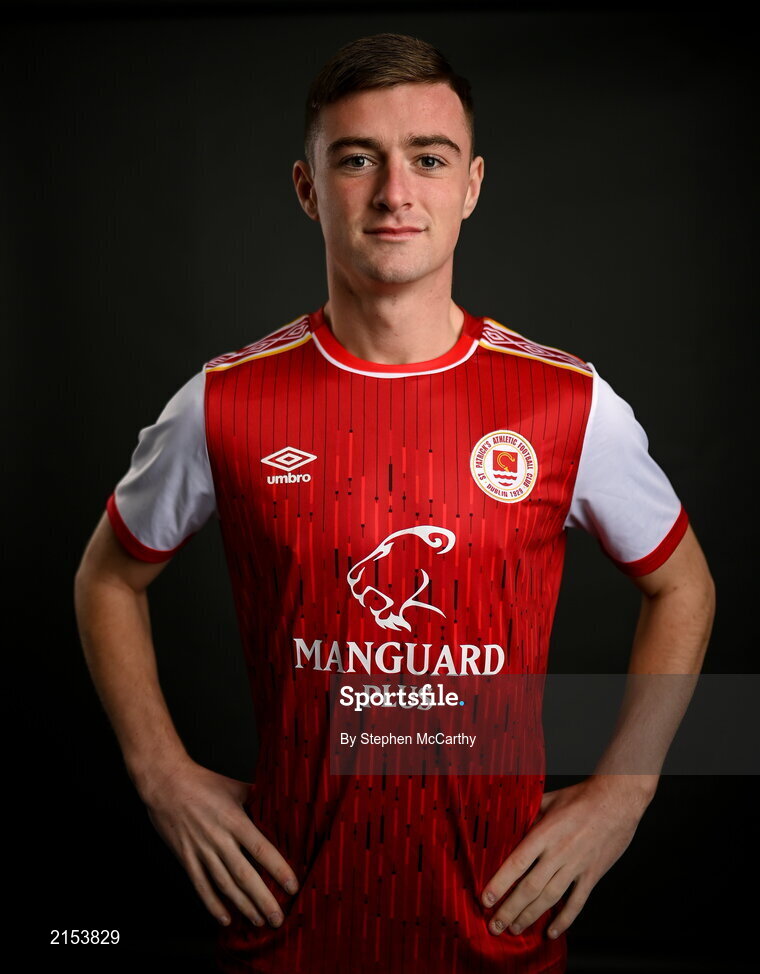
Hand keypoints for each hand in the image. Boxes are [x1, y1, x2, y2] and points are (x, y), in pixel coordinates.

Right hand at [139, 758, 298, 928]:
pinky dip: (212, 904)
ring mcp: (201, 851)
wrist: (166, 784)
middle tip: (278, 918)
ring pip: (225, 885)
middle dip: (263, 899)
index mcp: (235, 820)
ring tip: (258, 921)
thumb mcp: (234, 786)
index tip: (292, 887)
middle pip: (245, 875)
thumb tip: (277, 799)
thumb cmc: (202, 782)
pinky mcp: (186, 858)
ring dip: (243, 906)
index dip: (278, 870)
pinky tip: (225, 918)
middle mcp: (219, 839)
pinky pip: (201, 886)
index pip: (261, 850)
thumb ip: (256, 797)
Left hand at [481, 776, 652, 939]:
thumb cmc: (582, 797)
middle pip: (530, 887)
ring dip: (531, 916)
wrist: (618, 800)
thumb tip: (510, 826)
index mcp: (545, 833)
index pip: (517, 863)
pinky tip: (552, 932)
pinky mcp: (592, 874)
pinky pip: (577, 902)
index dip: (500, 883)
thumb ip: (529, 815)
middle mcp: (559, 852)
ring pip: (550, 898)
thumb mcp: (549, 800)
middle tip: (495, 925)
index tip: (486, 899)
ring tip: (515, 929)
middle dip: (510, 909)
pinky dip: (564, 920)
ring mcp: (577, 866)